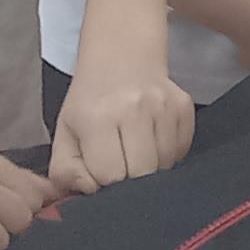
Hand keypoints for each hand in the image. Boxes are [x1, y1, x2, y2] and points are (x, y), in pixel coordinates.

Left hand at [52, 56, 193, 191]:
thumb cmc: (90, 101)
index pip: (109, 176)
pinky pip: (181, 151)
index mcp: (97, 117)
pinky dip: (168, 154)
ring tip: (135, 148)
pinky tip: (152, 139)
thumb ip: (65, 172)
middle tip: (119, 162)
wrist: (122, 54)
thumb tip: (87, 194)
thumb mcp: (64, 134)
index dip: (103, 179)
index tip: (99, 166)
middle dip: (129, 178)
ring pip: (165, 166)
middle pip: (141, 174)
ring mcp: (164, 106)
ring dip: (150, 167)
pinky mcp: (184, 106)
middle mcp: (134, 109)